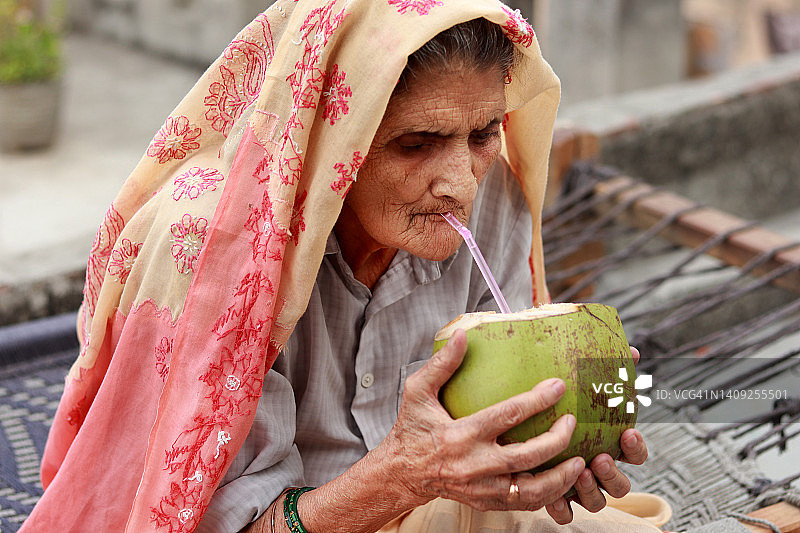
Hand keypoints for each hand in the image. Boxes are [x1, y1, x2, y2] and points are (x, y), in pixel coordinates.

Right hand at [383, 329, 584, 513]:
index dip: (537, 400)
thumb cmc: (412, 428)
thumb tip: (462, 337)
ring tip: (579, 461)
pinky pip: (523, 504)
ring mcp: (481, 488)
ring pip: (531, 490)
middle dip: (556, 440)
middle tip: (571, 422)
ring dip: (560, 477)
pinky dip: (547, 495)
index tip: (558, 386)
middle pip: (526, 456)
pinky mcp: (485, 502)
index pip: (507, 415)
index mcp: (460, 435)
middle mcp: (473, 465)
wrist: (401, 472)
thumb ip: (441, 365)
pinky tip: (561, 481)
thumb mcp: (417, 392)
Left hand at [545, 345, 647, 523]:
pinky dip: (563, 508)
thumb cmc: (557, 405)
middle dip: (613, 474)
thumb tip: (633, 351)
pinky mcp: (555, 497)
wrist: (513, 430)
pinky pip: (565, 512)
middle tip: (600, 457)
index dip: (636, 448)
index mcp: (608, 444)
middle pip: (621, 485)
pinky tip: (554, 498)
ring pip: (597, 501)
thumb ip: (605, 369)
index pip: (635, 453)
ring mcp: (578, 486)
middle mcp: (597, 468)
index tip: (628, 433)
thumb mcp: (579, 385)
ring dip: (591, 490)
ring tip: (579, 472)